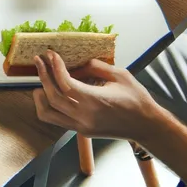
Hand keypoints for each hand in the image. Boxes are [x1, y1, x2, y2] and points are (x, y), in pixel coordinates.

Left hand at [31, 51, 163, 141]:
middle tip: (39, 61)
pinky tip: (50, 94)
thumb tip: (77, 64)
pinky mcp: (82, 131)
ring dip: (40, 96)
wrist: (146, 125)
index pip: (65, 83)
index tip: (51, 54)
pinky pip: (57, 120)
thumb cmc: (137, 99)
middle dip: (43, 76)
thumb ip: (96, 67)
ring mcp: (81, 126)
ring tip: (40, 81)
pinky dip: (49, 106)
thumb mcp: (119, 75)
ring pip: (48, 113)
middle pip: (53, 96)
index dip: (55, 67)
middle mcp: (84, 116)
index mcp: (94, 101)